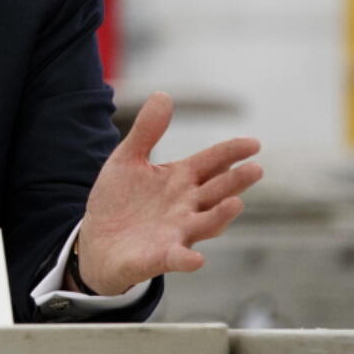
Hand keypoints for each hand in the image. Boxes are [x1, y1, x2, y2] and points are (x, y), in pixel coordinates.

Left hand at [74, 92, 262, 295]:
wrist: (98, 241)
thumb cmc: (120, 200)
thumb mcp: (127, 160)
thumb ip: (147, 131)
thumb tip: (164, 94)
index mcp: (180, 179)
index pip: (212, 162)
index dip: (232, 153)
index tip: (254, 143)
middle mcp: (186, 206)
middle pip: (216, 191)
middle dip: (236, 182)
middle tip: (255, 168)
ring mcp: (176, 232)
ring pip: (206, 224)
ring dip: (220, 216)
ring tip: (235, 203)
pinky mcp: (159, 257)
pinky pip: (176, 259)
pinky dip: (186, 259)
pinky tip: (196, 259)